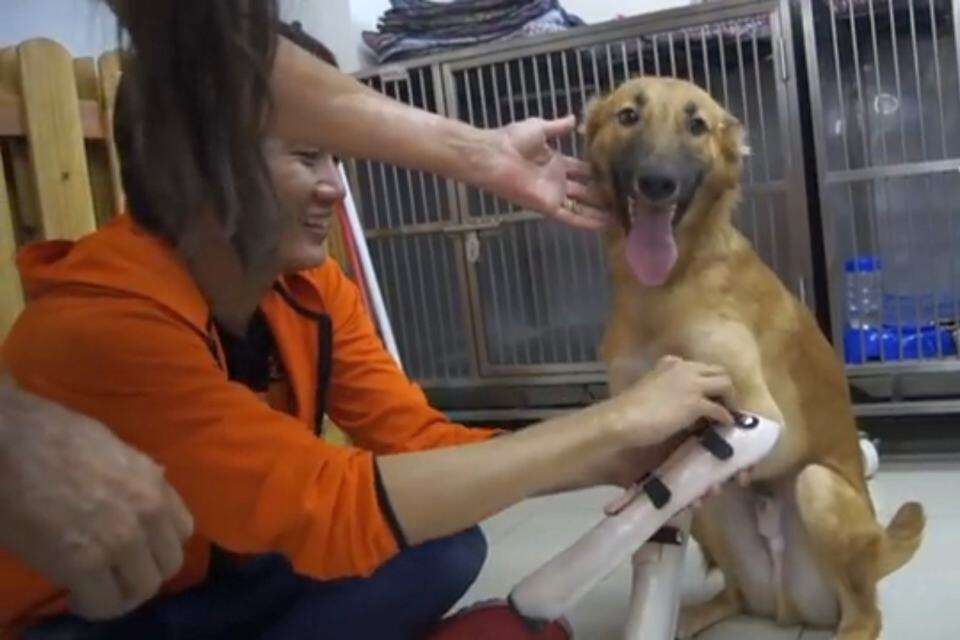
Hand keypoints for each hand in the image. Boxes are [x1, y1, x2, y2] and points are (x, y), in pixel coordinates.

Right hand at [0, 376, 192, 619]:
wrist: (9, 443)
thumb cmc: (51, 436)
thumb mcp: (114, 449)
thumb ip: (138, 476)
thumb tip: (153, 485)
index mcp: (154, 483)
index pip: (183, 530)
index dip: (158, 545)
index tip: (138, 549)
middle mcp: (147, 512)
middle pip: (169, 564)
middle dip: (143, 572)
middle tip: (115, 572)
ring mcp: (120, 539)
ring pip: (143, 588)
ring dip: (121, 592)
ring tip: (96, 586)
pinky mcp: (83, 564)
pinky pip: (105, 603)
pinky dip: (92, 605)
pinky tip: (74, 594)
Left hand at [483, 115, 611, 229]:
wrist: (495, 156)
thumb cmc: (513, 140)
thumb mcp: (539, 128)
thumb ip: (558, 127)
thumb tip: (574, 119)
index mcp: (555, 162)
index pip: (581, 170)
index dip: (597, 173)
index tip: (616, 174)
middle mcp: (557, 181)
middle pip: (585, 191)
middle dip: (603, 194)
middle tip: (625, 198)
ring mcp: (553, 194)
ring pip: (581, 206)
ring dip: (599, 211)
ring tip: (620, 216)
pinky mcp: (548, 206)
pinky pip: (571, 216)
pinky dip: (587, 221)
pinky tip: (604, 224)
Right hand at [601, 355, 736, 449]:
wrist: (623, 418)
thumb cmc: (628, 407)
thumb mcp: (648, 388)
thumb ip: (665, 388)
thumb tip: (676, 404)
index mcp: (669, 363)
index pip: (698, 366)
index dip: (706, 379)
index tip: (707, 392)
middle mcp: (684, 368)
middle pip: (718, 370)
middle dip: (724, 385)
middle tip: (723, 401)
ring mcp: (691, 384)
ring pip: (725, 383)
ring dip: (729, 398)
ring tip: (728, 411)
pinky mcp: (696, 404)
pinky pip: (719, 409)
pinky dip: (725, 417)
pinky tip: (725, 425)